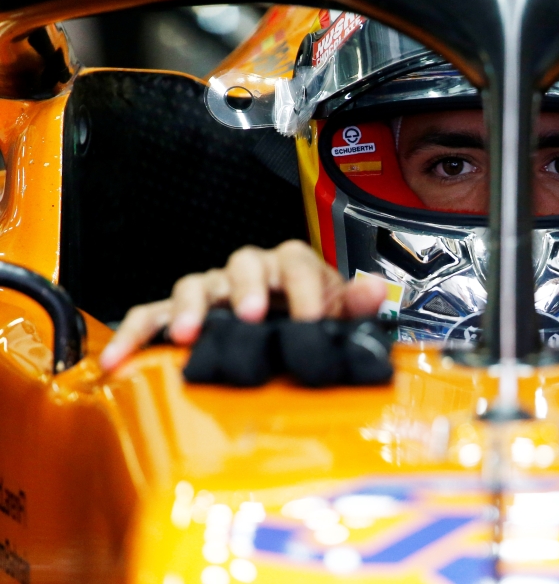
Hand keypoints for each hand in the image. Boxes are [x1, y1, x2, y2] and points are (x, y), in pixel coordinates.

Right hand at [99, 240, 384, 370]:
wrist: (285, 331)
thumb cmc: (309, 320)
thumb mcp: (340, 315)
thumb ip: (356, 305)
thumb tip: (374, 288)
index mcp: (290, 269)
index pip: (296, 264)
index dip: (306, 289)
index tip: (312, 320)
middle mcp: (249, 274)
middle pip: (243, 263)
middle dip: (246, 288)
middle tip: (251, 315)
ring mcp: (212, 292)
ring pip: (196, 284)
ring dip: (192, 307)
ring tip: (192, 335)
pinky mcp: (180, 317)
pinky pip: (151, 317)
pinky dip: (135, 335)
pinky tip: (119, 361)